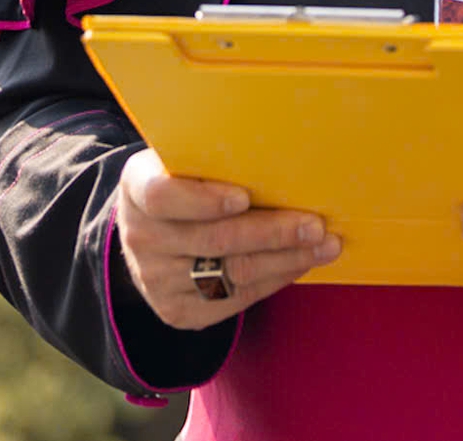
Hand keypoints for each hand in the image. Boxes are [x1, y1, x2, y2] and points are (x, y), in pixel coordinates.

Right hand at [115, 148, 340, 330]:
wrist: (151, 233)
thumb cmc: (185, 182)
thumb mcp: (184, 161)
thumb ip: (214, 158)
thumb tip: (284, 151)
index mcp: (138, 188)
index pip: (163, 197)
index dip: (203, 200)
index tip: (244, 197)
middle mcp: (141, 237)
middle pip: (212, 240)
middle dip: (271, 232)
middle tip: (315, 225)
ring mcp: (156, 280)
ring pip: (231, 273)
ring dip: (285, 259)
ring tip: (324, 245)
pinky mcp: (177, 310)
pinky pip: (233, 300)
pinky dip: (273, 280)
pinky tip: (299, 263)